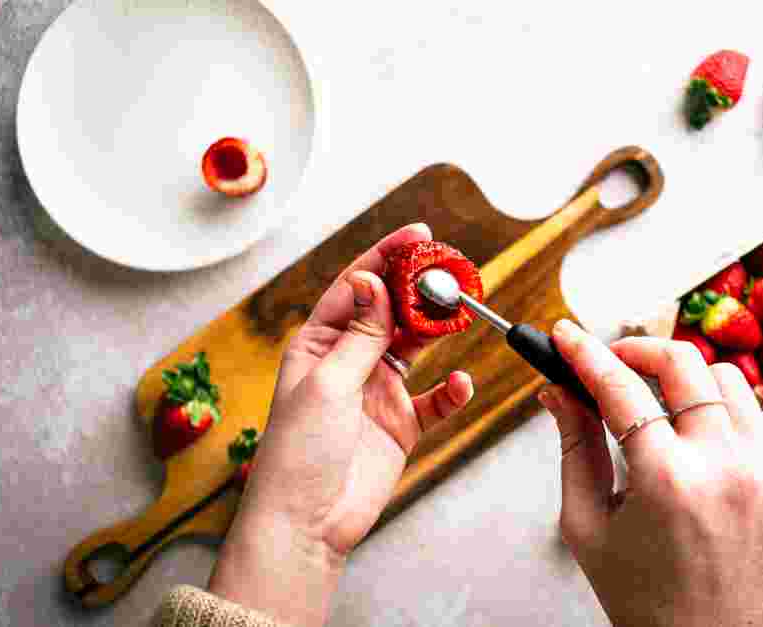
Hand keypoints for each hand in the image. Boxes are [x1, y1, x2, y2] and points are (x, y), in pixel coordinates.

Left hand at [209, 224, 473, 625]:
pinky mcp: (400, 423)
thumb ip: (360, 334)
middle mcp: (349, 361)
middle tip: (453, 271)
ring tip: (463, 313)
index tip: (419, 235)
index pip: (356, 287)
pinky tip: (462, 384)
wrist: (307, 523)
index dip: (386, 257)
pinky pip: (435, 399)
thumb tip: (373, 281)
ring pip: (416, 347)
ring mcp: (376, 391)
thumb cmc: (298, 453)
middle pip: (391, 311)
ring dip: (439, 330)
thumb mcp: (327, 383)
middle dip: (421, 289)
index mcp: (319, 344)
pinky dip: (452, 391)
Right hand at [539, 320, 762, 626]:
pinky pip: (761, 415)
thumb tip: (558, 392)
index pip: (619, 388)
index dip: (586, 354)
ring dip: (686, 381)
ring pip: (727, 380)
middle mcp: (725, 467)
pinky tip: (704, 438)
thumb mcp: (586, 521)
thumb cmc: (640, 591)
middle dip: (639, 350)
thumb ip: (573, 446)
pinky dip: (727, 414)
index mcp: (666, 479)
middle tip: (614, 362)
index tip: (568, 336)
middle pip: (683, 362)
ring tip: (661, 405)